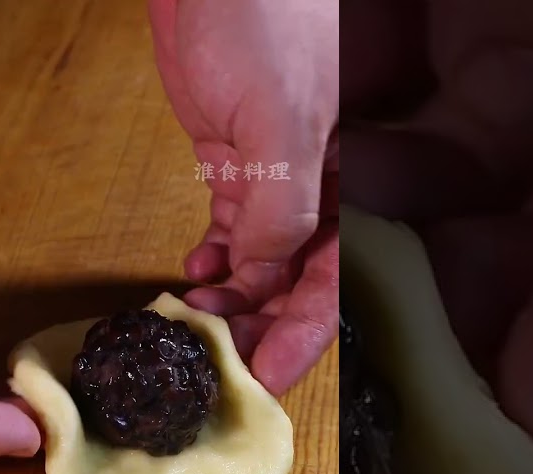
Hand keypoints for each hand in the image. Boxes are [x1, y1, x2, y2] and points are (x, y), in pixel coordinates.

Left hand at [148, 0, 338, 396]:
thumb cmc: (262, 20)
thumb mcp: (279, 118)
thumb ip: (281, 204)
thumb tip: (262, 274)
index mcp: (339, 183)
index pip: (331, 281)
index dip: (301, 337)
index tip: (266, 379)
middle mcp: (311, 191)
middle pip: (294, 284)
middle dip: (258, 330)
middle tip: (214, 364)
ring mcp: (268, 178)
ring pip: (259, 265)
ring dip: (229, 302)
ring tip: (192, 322)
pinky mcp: (230, 162)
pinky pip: (229, 232)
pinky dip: (212, 263)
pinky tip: (192, 277)